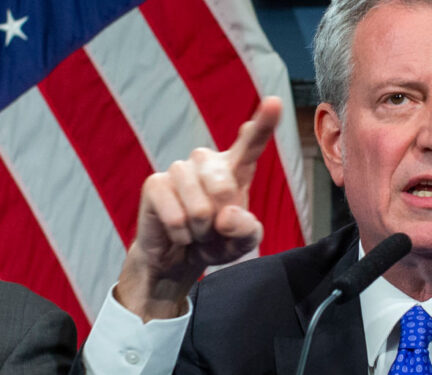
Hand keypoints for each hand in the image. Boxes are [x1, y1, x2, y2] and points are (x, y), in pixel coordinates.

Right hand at [115, 97, 281, 321]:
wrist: (179, 257)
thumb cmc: (218, 241)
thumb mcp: (244, 242)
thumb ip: (247, 230)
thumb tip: (226, 216)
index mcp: (237, 167)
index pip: (252, 143)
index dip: (263, 123)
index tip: (275, 102)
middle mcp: (208, 160)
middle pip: (224, 188)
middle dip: (220, 221)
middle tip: (213, 229)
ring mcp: (179, 169)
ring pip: (200, 209)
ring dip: (201, 231)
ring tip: (196, 229)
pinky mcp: (155, 183)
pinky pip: (176, 218)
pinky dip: (182, 235)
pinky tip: (178, 232)